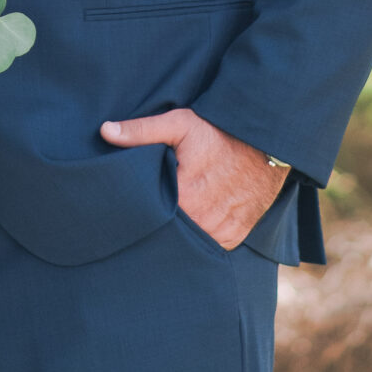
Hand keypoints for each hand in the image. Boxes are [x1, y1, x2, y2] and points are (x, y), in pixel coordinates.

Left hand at [100, 108, 286, 249]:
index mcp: (184, 197)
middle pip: (168, 232)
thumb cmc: (219, 132)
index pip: (149, 215)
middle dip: (156, 226)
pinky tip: (189, 228)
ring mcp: (219, 231)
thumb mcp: (179, 124)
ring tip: (166, 224)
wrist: (266, 144)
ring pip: (188, 242)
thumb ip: (141, 131)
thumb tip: (104, 131)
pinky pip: (209, 247)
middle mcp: (202, 220)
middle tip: (146, 215)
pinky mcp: (233, 237)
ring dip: (178, 234)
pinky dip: (199, 239)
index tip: (130, 205)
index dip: (139, 211)